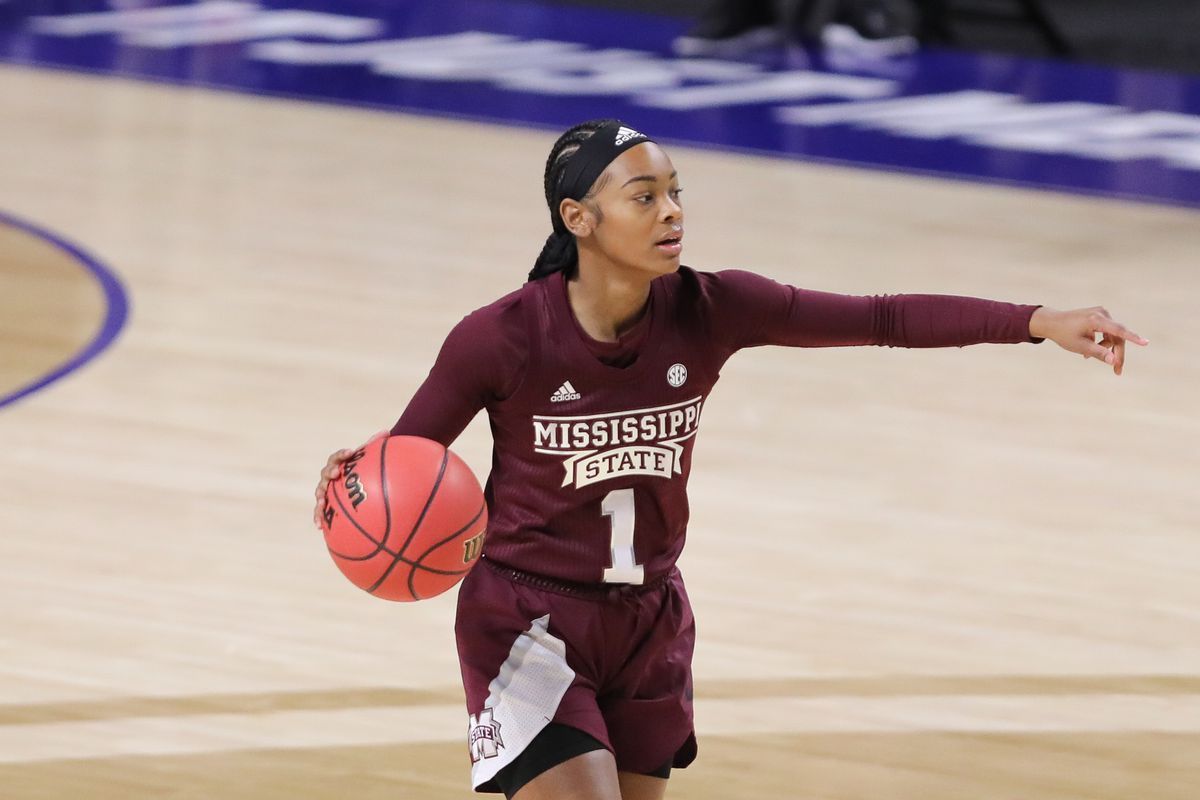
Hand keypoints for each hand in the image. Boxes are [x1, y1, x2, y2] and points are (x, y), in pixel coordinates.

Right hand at [312, 429, 389, 530]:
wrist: (355, 482)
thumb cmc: (364, 469)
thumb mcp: (371, 459)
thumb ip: (376, 447)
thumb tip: (387, 431)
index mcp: (340, 464)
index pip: (338, 457)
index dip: (342, 454)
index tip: (350, 452)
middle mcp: (330, 475)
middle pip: (326, 472)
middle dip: (330, 472)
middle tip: (336, 474)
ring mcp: (326, 490)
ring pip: (320, 492)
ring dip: (320, 497)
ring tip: (322, 503)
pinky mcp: (326, 504)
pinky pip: (320, 511)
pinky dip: (318, 517)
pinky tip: (319, 527)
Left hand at [1029, 306, 1147, 375]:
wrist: (1051, 322)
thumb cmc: (1064, 335)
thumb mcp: (1080, 347)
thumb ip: (1098, 353)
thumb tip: (1114, 361)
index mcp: (1096, 320)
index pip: (1119, 330)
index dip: (1133, 338)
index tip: (1145, 343)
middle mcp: (1101, 313)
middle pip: (1117, 336)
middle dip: (1117, 353)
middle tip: (1117, 372)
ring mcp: (1101, 313)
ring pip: (1113, 335)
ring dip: (1106, 348)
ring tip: (1088, 357)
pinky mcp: (1099, 315)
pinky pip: (1107, 332)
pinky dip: (1101, 342)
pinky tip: (1089, 351)